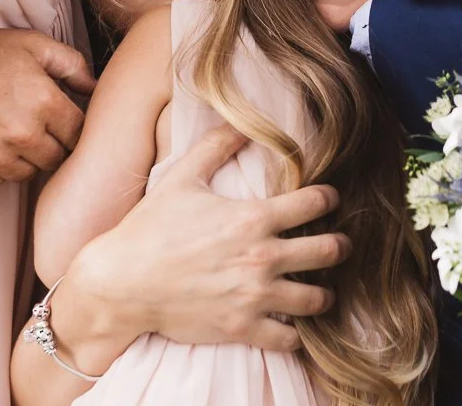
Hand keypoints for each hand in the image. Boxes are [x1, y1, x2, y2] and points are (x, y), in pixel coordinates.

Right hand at [0, 25, 94, 186]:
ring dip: (26, 158)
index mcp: (44, 102)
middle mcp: (23, 133)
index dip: (73, 127)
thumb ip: (72, 65)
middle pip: (57, 157)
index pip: (79, 133)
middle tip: (35, 126)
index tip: (63, 121)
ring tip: (8, 131)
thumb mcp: (33, 45)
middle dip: (52, 143)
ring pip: (30, 172)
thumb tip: (96, 88)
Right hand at [61, 125, 349, 352]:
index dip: (328, 198)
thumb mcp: (181, 178)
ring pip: (316, 299)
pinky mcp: (242, 328)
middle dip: (339, 246)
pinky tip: (292, 326)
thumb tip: (240, 123)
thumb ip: (215, 147)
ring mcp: (254, 296)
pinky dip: (295, 334)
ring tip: (320, 291)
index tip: (329, 200)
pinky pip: (288, 339)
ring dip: (323, 294)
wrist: (121, 282)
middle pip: (328, 251)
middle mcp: (262, 257)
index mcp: (253, 218)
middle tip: (339, 246)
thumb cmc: (150, 228)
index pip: (315, 203)